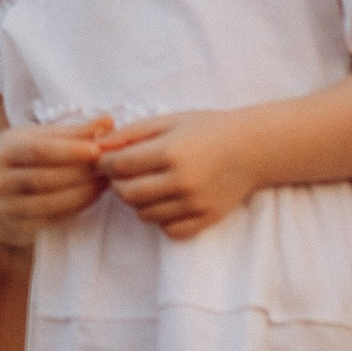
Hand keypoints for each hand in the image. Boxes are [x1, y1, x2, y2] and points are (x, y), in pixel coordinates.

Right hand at [0, 116, 110, 247]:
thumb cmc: (25, 153)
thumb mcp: (41, 136)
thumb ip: (75, 131)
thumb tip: (108, 122)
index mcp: (6, 151)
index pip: (38, 151)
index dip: (69, 151)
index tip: (97, 150)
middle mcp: (1, 181)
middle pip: (45, 179)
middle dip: (81, 174)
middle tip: (108, 167)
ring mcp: (8, 207)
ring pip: (49, 204)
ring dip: (83, 194)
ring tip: (105, 182)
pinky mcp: (20, 226)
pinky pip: (52, 220)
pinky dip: (76, 209)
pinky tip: (92, 197)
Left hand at [95, 112, 263, 240]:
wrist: (253, 148)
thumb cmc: (209, 129)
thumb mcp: (170, 121)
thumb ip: (133, 132)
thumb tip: (99, 146)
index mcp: (170, 152)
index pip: (120, 166)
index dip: (106, 164)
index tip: (107, 160)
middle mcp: (181, 180)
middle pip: (128, 194)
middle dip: (118, 184)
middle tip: (125, 174)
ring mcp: (194, 203)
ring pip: (144, 214)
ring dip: (138, 202)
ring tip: (148, 184)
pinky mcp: (206, 218)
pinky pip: (169, 229)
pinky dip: (161, 218)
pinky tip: (166, 201)